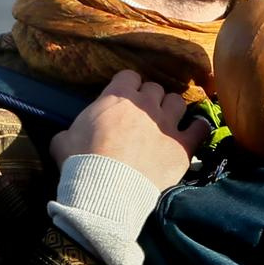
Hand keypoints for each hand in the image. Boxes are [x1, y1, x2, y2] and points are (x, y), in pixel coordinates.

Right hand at [49, 71, 202, 192]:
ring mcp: (167, 124)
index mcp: (116, 97)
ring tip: (168, 122)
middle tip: (144, 115)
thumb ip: (71, 130)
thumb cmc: (80, 163)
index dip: (128, 86)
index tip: (124, 98)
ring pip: (177, 102)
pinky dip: (198, 128)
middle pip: (155, 89)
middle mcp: (145, 105)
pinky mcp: (183, 146)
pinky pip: (200, 127)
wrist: (107, 189)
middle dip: (149, 99)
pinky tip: (195, 132)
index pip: (129, 76)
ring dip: (172, 109)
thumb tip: (68, 135)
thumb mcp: (62, 140)